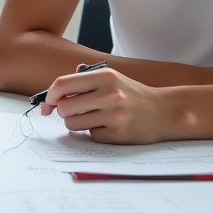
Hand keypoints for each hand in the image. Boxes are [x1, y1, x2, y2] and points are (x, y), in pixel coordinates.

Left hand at [40, 66, 167, 144]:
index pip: (63, 84)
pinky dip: (95, 133)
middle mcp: (109, 94)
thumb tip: (52, 100)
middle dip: (64, 113)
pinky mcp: (118, 134)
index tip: (48, 104)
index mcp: (104, 76)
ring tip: (93, 118)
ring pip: (73, 125)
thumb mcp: (110, 79)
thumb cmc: (131, 94)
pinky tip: (109, 127)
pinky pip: (91, 136)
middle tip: (76, 112)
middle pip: (65, 108)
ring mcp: (114, 115)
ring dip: (77, 124)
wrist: (164, 111)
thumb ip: (82, 84)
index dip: (50, 96)